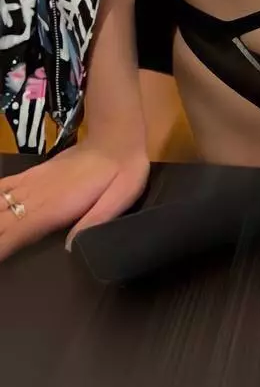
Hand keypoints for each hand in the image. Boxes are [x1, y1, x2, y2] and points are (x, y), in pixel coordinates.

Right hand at [0, 141, 149, 261]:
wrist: (116, 136)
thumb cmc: (120, 172)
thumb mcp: (119, 197)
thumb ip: (94, 222)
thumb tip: (71, 249)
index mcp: (52, 207)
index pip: (13, 234)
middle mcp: (35, 196)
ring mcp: (31, 183)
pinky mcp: (33, 174)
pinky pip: (3, 186)